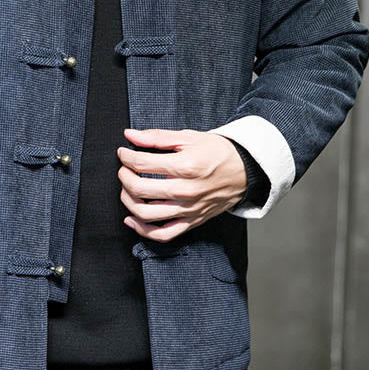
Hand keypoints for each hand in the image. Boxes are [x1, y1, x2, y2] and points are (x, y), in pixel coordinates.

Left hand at [116, 127, 246, 241]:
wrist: (245, 171)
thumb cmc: (218, 152)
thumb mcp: (188, 137)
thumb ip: (156, 137)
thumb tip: (129, 135)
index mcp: (186, 166)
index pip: (142, 163)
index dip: (126, 156)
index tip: (123, 152)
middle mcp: (186, 191)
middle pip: (139, 188)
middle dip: (124, 177)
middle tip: (124, 169)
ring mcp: (188, 209)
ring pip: (146, 214)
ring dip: (128, 201)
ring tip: (127, 189)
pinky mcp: (192, 222)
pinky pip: (163, 234)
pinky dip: (142, 230)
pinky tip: (131, 219)